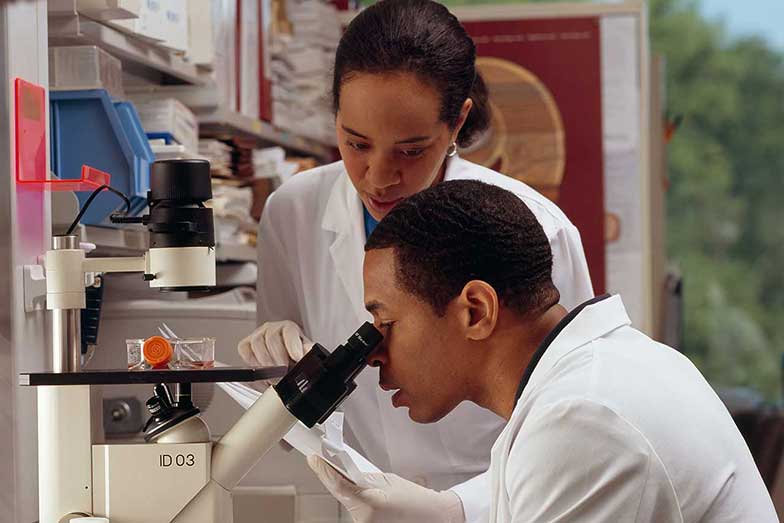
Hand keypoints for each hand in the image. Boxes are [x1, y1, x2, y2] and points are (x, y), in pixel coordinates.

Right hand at [237, 321, 313, 385]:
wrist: (283, 362)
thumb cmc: (293, 356)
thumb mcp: (304, 354)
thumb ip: (308, 352)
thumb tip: (309, 350)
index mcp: (289, 327)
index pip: (290, 332)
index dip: (293, 345)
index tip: (297, 358)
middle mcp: (272, 328)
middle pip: (272, 339)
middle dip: (278, 360)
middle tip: (284, 374)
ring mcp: (258, 334)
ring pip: (257, 344)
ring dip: (266, 364)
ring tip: (274, 377)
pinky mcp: (246, 344)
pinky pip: (245, 350)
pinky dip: (252, 363)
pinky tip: (262, 372)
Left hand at [307, 455, 464, 522]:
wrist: (434, 517)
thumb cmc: (415, 499)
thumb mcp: (388, 481)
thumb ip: (364, 478)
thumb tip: (344, 471)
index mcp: (370, 502)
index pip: (337, 485)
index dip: (323, 471)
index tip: (313, 459)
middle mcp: (364, 519)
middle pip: (341, 495)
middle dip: (337, 480)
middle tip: (328, 463)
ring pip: (348, 505)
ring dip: (349, 494)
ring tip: (361, 485)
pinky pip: (357, 513)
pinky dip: (357, 503)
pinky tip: (367, 498)